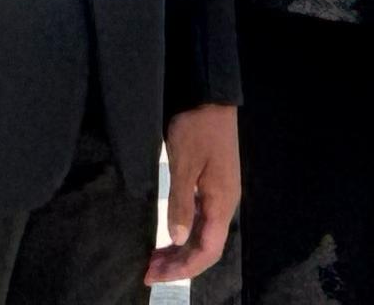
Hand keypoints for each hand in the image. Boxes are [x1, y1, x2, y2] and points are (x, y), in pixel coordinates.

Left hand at [148, 106, 238, 283]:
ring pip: (202, 235)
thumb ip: (181, 202)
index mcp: (222, 203)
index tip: (157, 275)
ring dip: (180, 251)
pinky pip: (200, 221)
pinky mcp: (211, 187)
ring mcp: (219, 196)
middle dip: (179, 264)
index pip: (207, 250)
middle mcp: (224, 204)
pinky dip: (183, 234)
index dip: (183, 268)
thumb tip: (178, 239)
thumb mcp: (184, 163)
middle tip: (149, 272)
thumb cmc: (197, 128)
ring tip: (154, 260)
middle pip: (205, 247)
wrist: (210, 97)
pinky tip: (169, 237)